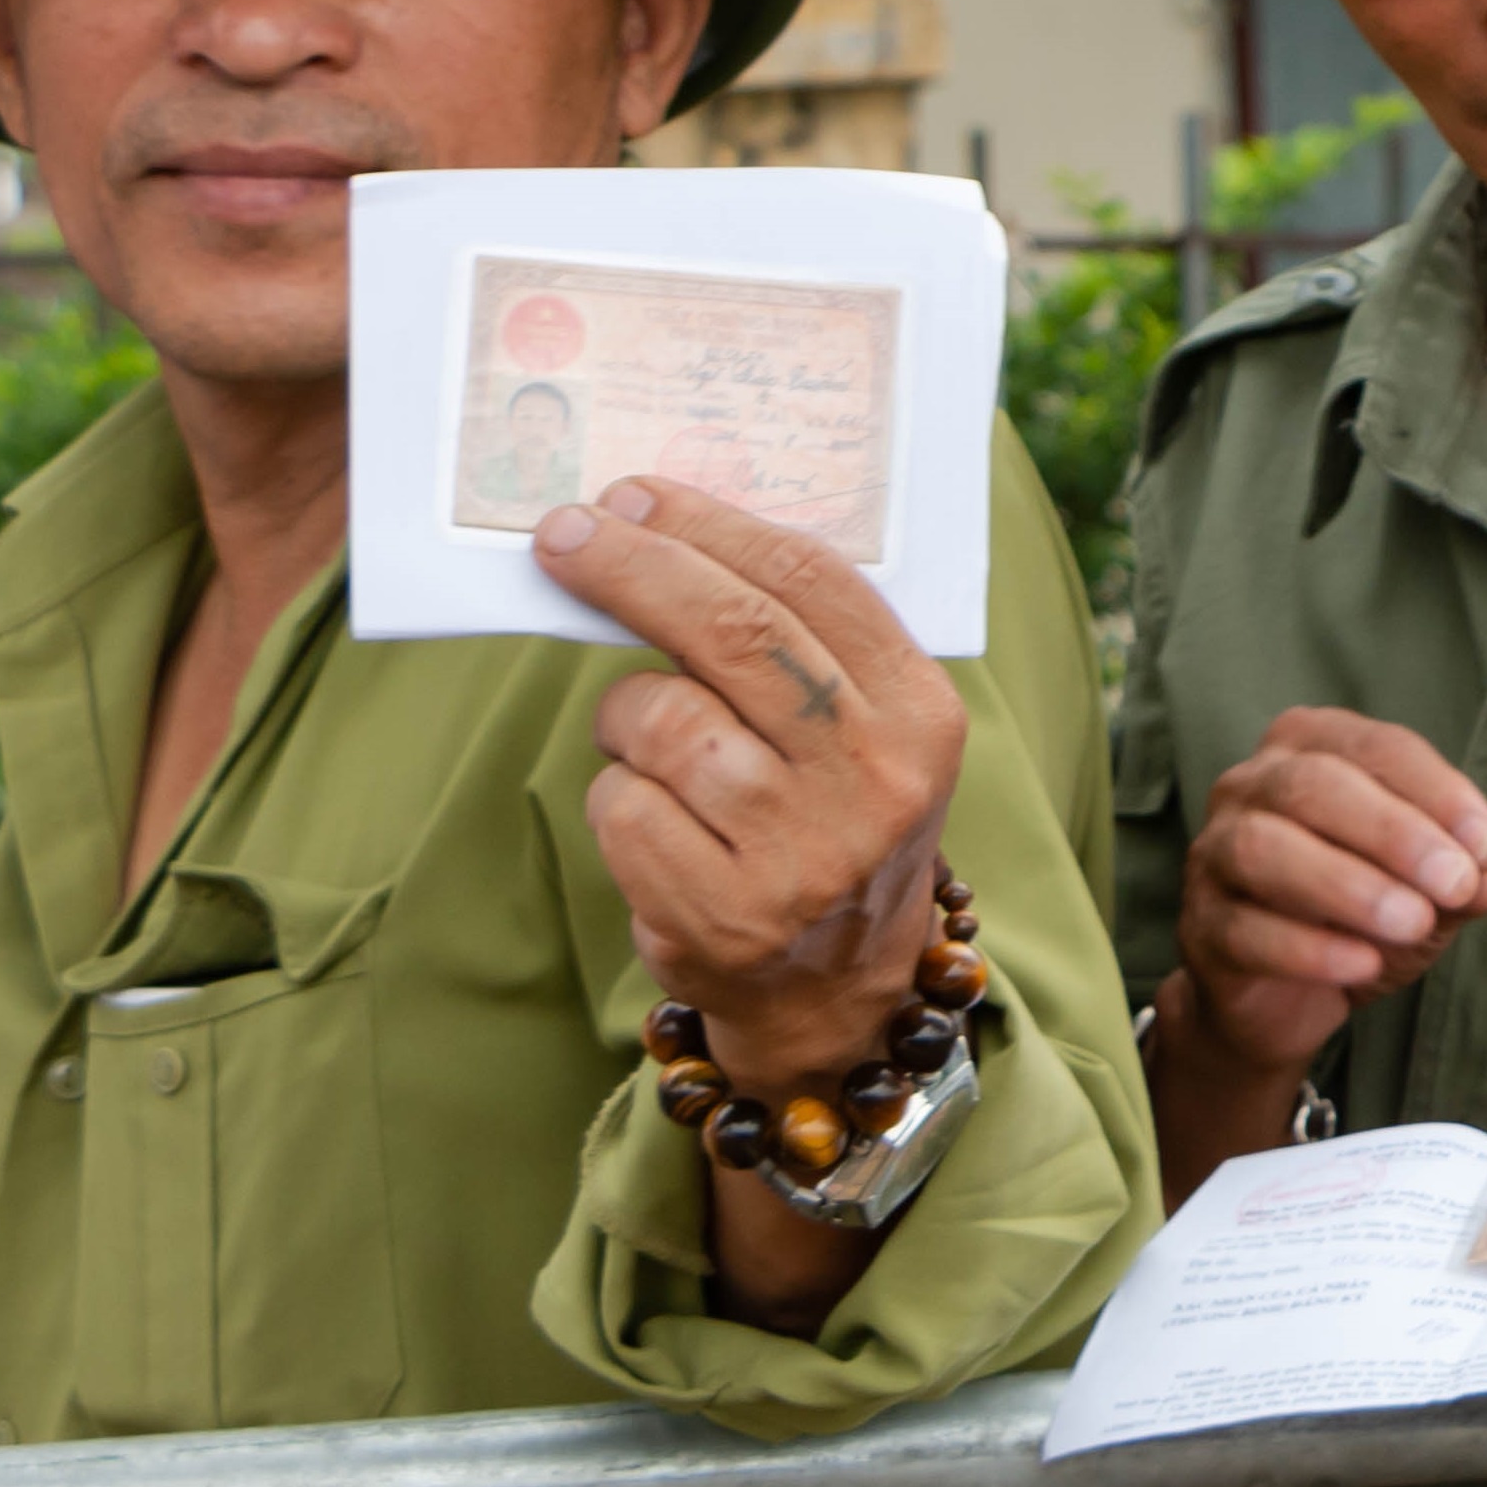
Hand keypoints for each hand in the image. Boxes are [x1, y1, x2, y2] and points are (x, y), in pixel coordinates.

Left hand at [543, 477, 967, 1101]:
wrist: (835, 990)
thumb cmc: (830, 817)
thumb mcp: (862, 727)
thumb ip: (798, 641)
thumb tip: (664, 530)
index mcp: (921, 713)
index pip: (811, 582)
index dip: (711, 527)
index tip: (633, 497)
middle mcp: (872, 780)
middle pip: (731, 633)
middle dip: (635, 569)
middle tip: (566, 537)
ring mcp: (798, 853)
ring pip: (661, 719)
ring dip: (627, 715)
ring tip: (653, 745)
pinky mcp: (720, 913)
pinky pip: (621, 804)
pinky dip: (619, 797)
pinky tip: (660, 822)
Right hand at [1169, 709, 1486, 1092]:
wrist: (1284, 999)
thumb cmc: (1358, 914)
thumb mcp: (1427, 888)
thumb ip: (1462, 871)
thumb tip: (1486, 868)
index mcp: (1312, 747)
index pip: (1377, 748)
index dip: (1439, 793)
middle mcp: (1251, 784)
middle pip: (1313, 785)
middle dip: (1394, 832)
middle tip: (1456, 882)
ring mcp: (1215, 853)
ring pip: (1266, 848)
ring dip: (1350, 885)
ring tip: (1413, 922)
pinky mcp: (1200, 927)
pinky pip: (1246, 929)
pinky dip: (1311, 947)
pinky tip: (1363, 964)